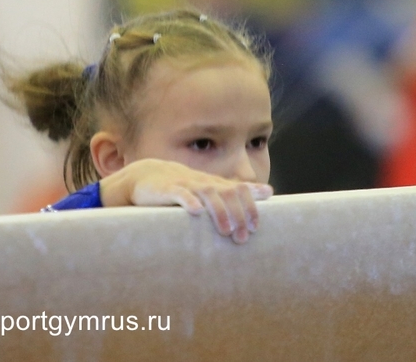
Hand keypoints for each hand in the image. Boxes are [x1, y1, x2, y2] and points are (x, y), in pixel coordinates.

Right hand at [99, 159, 272, 243]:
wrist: (146, 177)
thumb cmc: (182, 188)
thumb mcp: (209, 190)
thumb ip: (235, 193)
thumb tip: (269, 192)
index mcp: (214, 184)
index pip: (239, 190)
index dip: (250, 206)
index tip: (256, 226)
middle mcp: (204, 182)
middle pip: (228, 193)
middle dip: (238, 215)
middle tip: (242, 237)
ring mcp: (186, 184)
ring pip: (208, 194)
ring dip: (219, 212)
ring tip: (226, 231)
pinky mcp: (168, 189)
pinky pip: (180, 193)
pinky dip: (189, 201)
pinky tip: (196, 212)